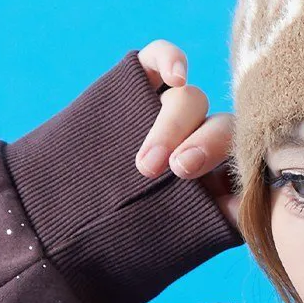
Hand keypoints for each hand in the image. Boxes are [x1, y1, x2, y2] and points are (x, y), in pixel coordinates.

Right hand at [134, 39, 239, 230]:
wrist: (58, 231)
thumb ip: (207, 224)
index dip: (240, 168)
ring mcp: (171, 115)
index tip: (225, 196)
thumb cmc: (115, 245)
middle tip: (178, 171)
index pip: (245, 161)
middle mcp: (199, 145)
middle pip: (221, 129)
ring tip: (146, 163)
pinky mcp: (140, 85)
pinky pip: (161, 57)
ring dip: (173, 125)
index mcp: (217, 183)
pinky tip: (176, 75)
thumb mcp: (166, 243)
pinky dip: (171, 59)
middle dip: (203, 147)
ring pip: (191, 102)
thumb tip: (241, 211)